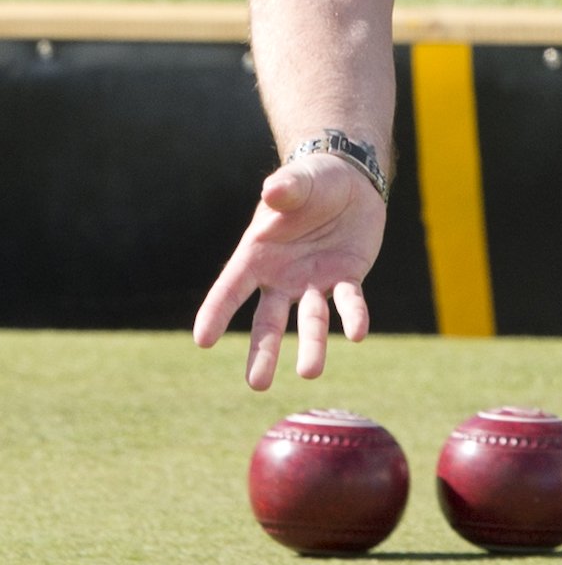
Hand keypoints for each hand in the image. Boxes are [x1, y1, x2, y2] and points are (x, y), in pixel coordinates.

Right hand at [193, 154, 385, 391]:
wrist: (349, 180)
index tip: (202, 341)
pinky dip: (353, 316)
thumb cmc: (311, 181)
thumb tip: (272, 191)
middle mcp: (281, 277)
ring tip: (310, 373)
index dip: (216, 312)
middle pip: (267, 323)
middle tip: (257, 384)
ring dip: (312, 346)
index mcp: (257, 255)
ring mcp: (313, 282)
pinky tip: (357, 334)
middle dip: (263, 352)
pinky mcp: (346, 278)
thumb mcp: (298, 181)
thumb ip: (286, 188)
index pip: (231, 288)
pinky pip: (349, 301)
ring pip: (311, 321)